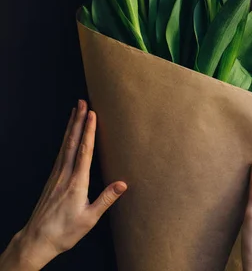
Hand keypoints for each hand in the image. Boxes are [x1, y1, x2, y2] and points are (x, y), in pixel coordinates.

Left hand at [0, 100, 126, 270]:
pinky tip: (67, 134)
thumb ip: (106, 199)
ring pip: (65, 145)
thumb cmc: (65, 231)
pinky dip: (65, 138)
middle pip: (73, 142)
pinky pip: (60, 152)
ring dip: (70, 126)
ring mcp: (57, 175)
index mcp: (77, 183)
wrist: (37, 239)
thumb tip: (123, 184)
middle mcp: (65, 174)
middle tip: (82, 102)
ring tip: (75, 110)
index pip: (84, 151)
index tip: (92, 114)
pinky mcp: (52, 178)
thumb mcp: (90, 219)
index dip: (89, 131)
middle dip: (78, 120)